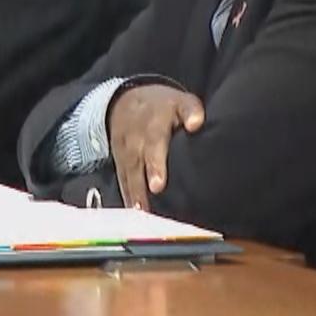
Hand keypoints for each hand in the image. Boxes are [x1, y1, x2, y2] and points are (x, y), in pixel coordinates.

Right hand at [107, 84, 205, 210]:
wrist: (125, 101)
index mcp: (153, 123)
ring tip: (141, 215)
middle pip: (137, 163)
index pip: (154, 142)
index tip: (158, 185)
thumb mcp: (179, 100)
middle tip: (146, 207)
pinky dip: (127, 196)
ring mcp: (124, 151)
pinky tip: (134, 214)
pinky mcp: (119, 161)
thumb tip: (197, 123)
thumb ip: (191, 110)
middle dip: (141, 186)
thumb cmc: (162, 106)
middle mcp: (135, 139)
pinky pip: (122, 179)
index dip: (155, 164)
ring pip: (128, 174)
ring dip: (133, 195)